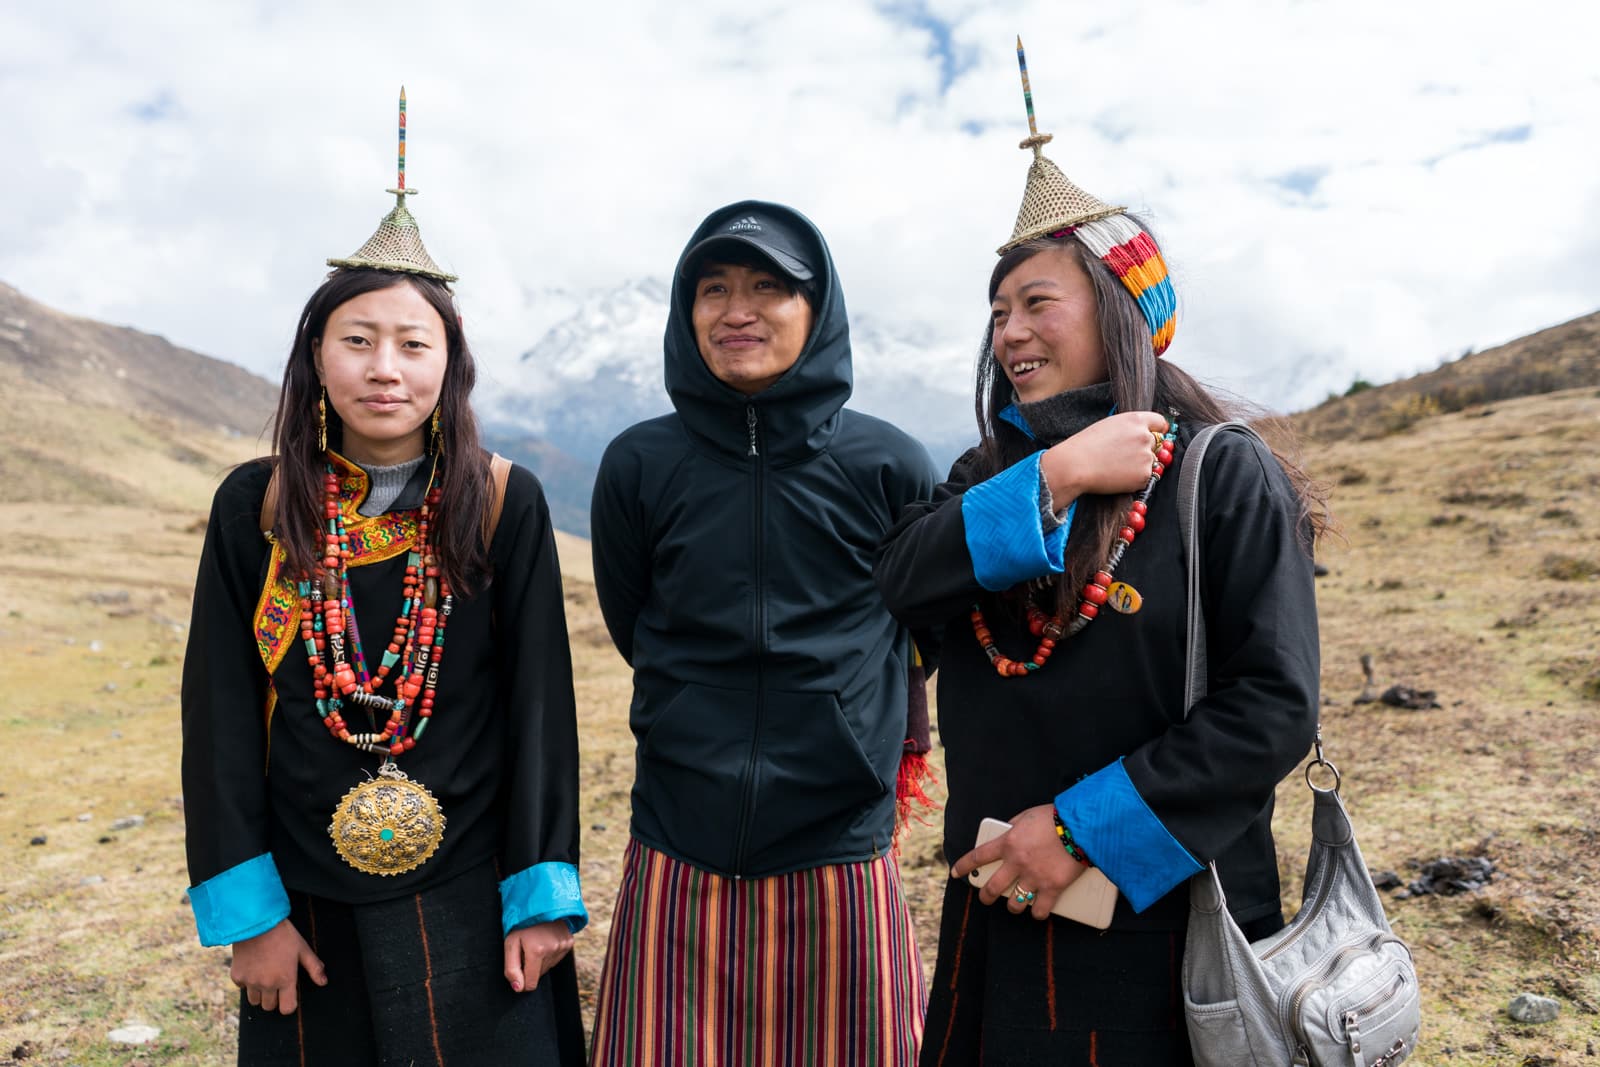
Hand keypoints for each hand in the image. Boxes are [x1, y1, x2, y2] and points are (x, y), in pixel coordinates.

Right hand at [231, 919, 326, 1013]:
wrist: (256, 922)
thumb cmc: (283, 935)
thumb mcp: (303, 949)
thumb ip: (314, 967)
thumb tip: (323, 982)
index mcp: (285, 979)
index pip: (287, 1009)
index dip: (289, 1004)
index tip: (289, 994)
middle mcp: (267, 985)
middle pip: (269, 1006)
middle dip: (274, 998)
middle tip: (276, 982)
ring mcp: (250, 982)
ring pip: (254, 1001)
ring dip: (260, 993)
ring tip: (264, 976)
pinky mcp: (237, 976)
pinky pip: (242, 988)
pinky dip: (247, 982)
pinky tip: (253, 968)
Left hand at [503, 919, 573, 992]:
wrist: (541, 902)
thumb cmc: (522, 923)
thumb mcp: (510, 943)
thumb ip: (511, 968)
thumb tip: (518, 988)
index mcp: (537, 951)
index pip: (531, 983)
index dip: (522, 980)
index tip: (518, 968)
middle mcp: (553, 949)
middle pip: (539, 974)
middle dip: (531, 966)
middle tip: (526, 949)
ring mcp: (563, 946)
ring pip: (548, 966)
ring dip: (540, 960)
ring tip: (536, 942)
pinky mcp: (569, 942)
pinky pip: (556, 958)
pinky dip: (549, 953)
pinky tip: (545, 940)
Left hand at [950, 804, 1086, 920]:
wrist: (1081, 826)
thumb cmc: (1055, 818)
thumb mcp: (1026, 816)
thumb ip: (1013, 828)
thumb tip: (1007, 834)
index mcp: (1008, 842)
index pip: (978, 856)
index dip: (964, 866)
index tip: (956, 873)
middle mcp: (1017, 862)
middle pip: (992, 887)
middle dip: (985, 896)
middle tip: (986, 898)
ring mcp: (1034, 877)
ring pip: (1014, 903)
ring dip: (1012, 906)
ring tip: (1015, 905)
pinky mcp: (1052, 888)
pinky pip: (1039, 910)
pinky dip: (1037, 913)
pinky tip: (1037, 911)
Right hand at [1039, 411, 1169, 505]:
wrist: (1075, 466)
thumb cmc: (1085, 445)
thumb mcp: (1109, 425)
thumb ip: (1129, 428)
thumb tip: (1142, 433)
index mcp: (1135, 420)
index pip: (1160, 423)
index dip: (1156, 431)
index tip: (1154, 436)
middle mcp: (1145, 436)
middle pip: (1157, 444)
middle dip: (1145, 449)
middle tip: (1125, 456)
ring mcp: (1146, 456)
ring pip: (1151, 462)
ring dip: (1139, 465)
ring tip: (1116, 467)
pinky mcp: (1144, 475)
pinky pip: (1145, 477)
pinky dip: (1134, 479)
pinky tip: (1117, 476)